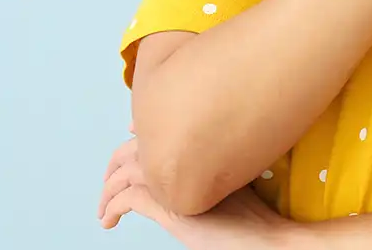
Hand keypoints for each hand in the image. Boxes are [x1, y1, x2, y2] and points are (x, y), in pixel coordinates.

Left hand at [99, 135, 295, 247]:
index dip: (140, 132)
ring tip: (103, 206)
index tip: (131, 133)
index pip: (160, 131)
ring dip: (109, 187)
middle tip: (108, 179)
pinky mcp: (170, 207)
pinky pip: (130, 199)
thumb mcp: (226, 188)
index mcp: (201, 152)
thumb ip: (206, 174)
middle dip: (117, 161)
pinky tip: (110, 219)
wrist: (268, 239)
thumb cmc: (254, 219)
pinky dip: (114, 206)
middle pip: (138, 148)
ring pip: (128, 172)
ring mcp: (177, 182)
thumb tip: (188, 169)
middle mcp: (186, 160)